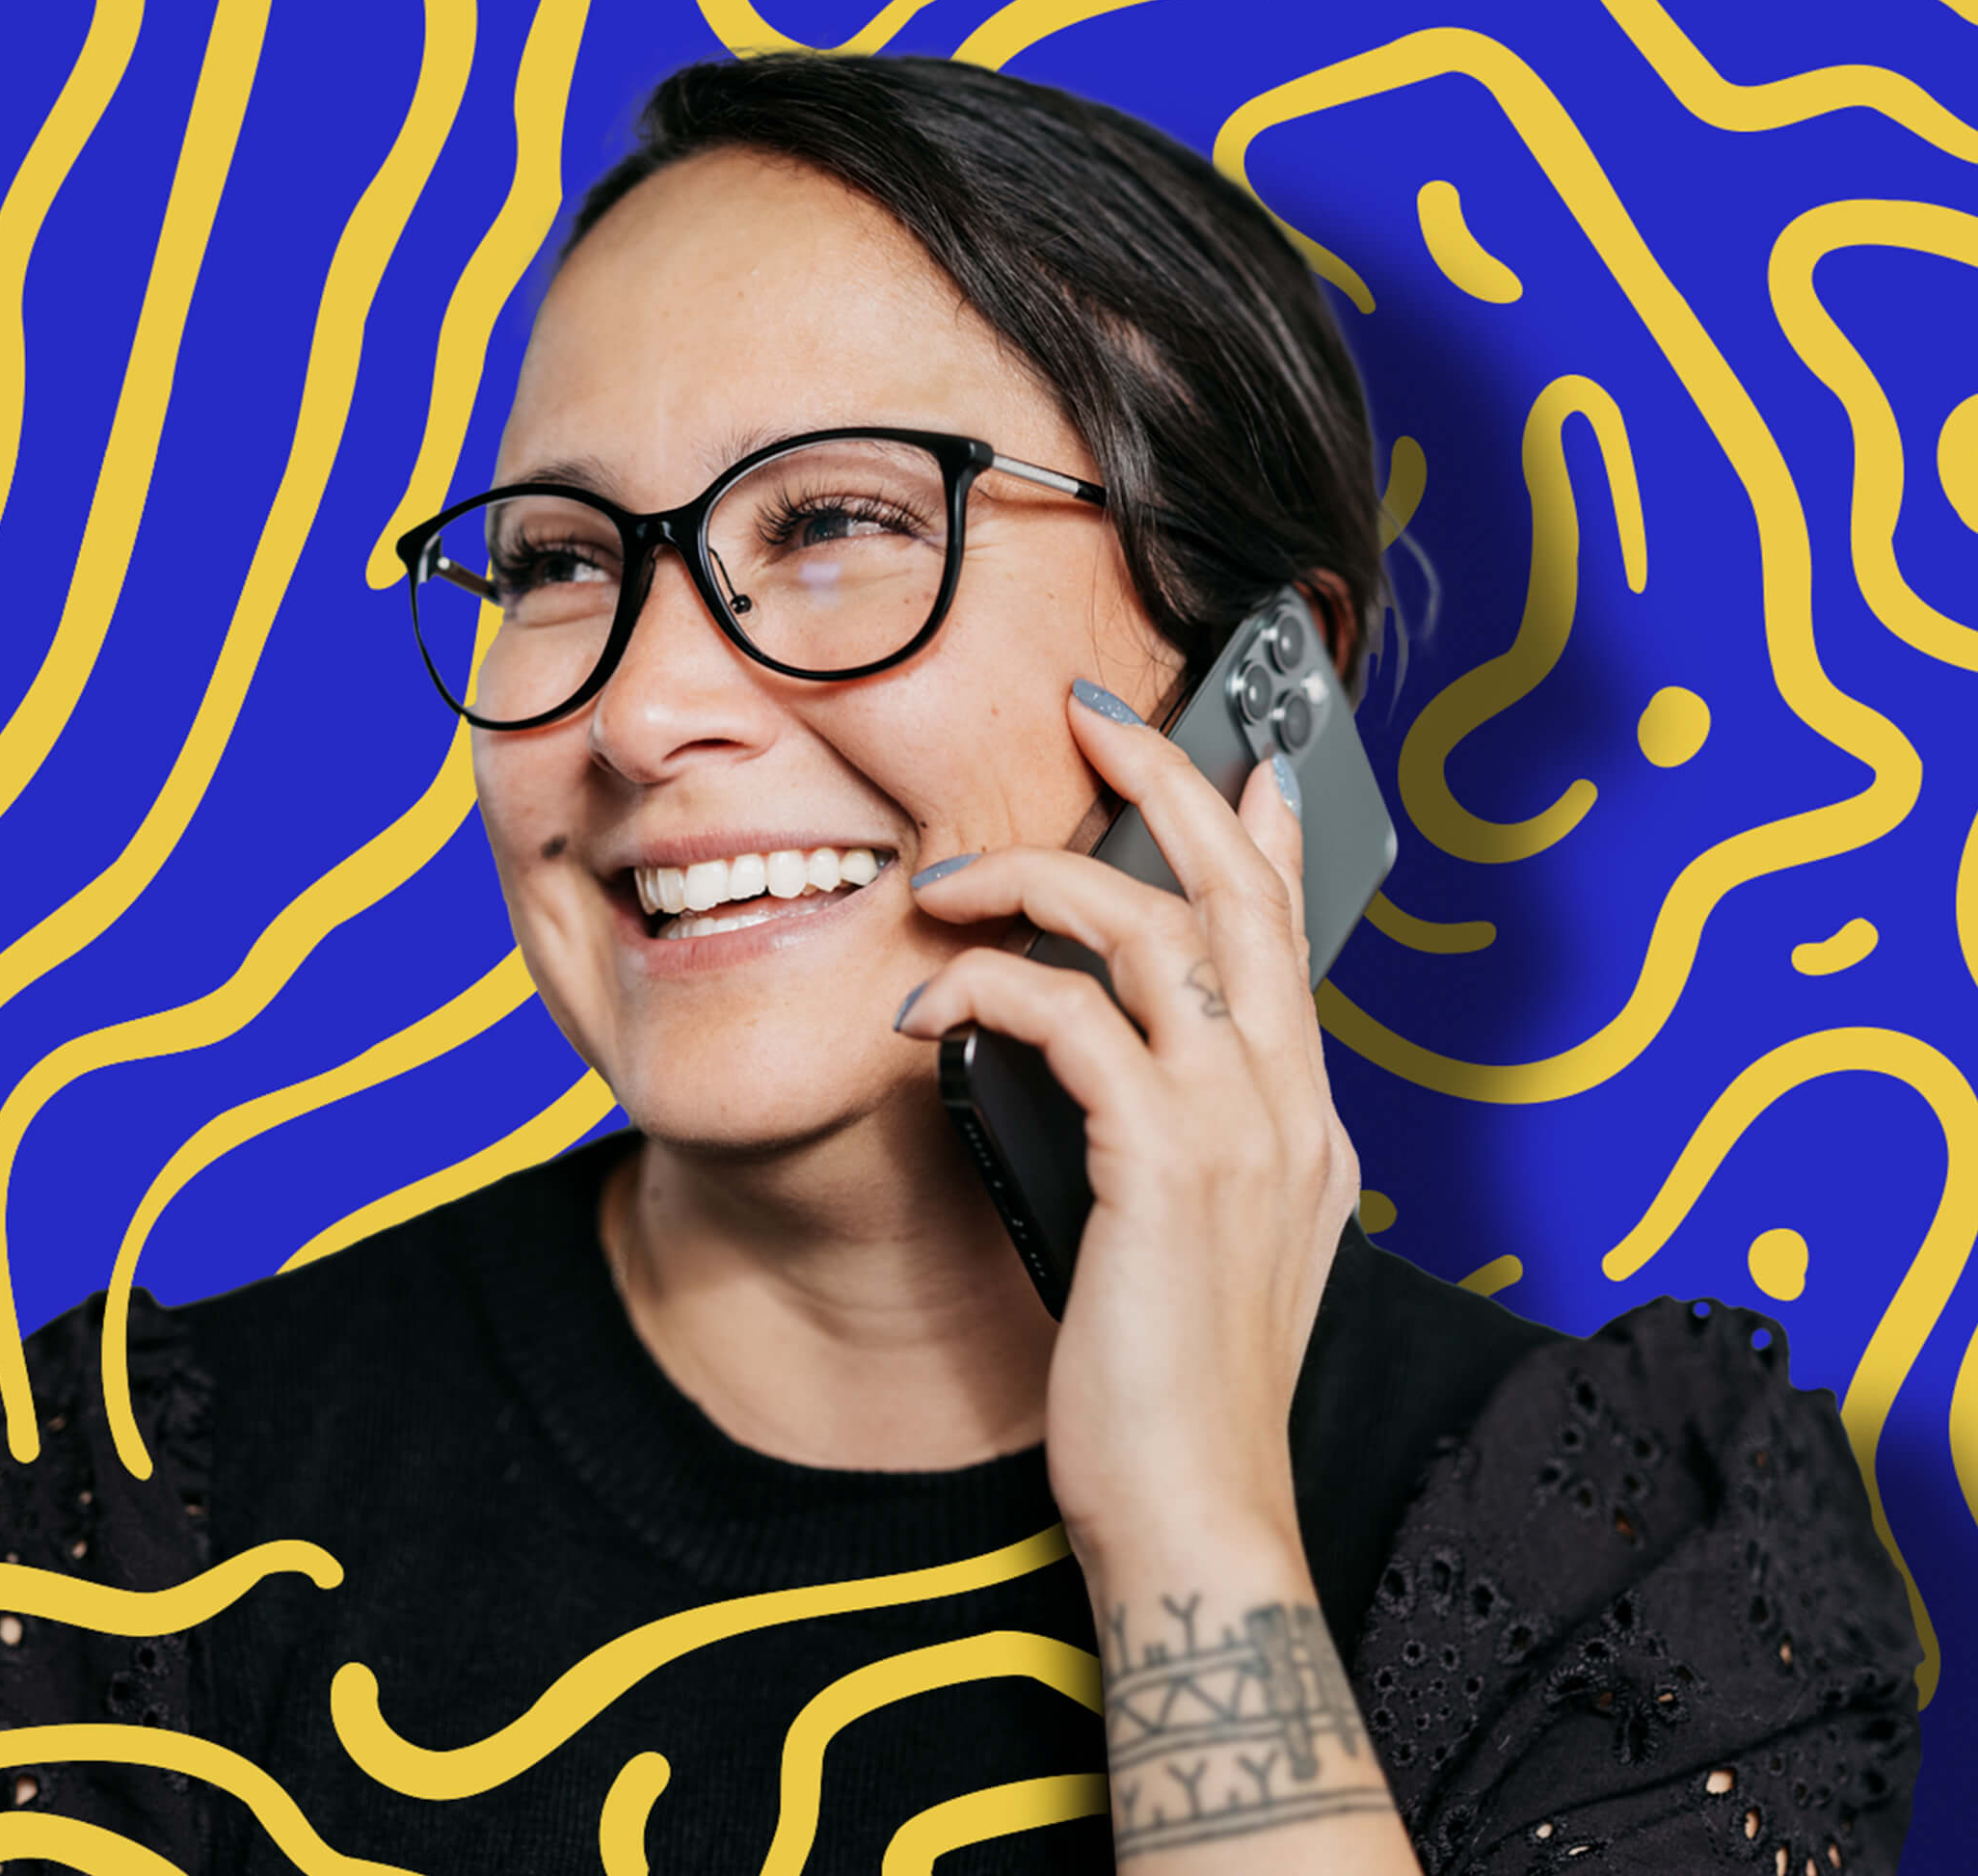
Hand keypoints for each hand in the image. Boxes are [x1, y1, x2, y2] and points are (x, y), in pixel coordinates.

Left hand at [892, 677, 1361, 1562]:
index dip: (1265, 827)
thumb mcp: (1186, 1243)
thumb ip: (1170, 1142)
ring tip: (947, 881)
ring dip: (1037, 880)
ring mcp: (1238, 1131)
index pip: (1293, 935)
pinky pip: (1073, 1019)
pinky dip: (990, 987)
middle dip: (1168, 778)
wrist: (1198, 1516)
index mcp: (1302, 1121)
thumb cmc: (1169, 1391)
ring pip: (1153, 929)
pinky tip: (927, 1007)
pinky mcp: (1164, 1166)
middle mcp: (1289, 1106)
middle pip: (1241, 887)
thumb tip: (1105, 1067)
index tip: (1241, 749)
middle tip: (1092, 714)